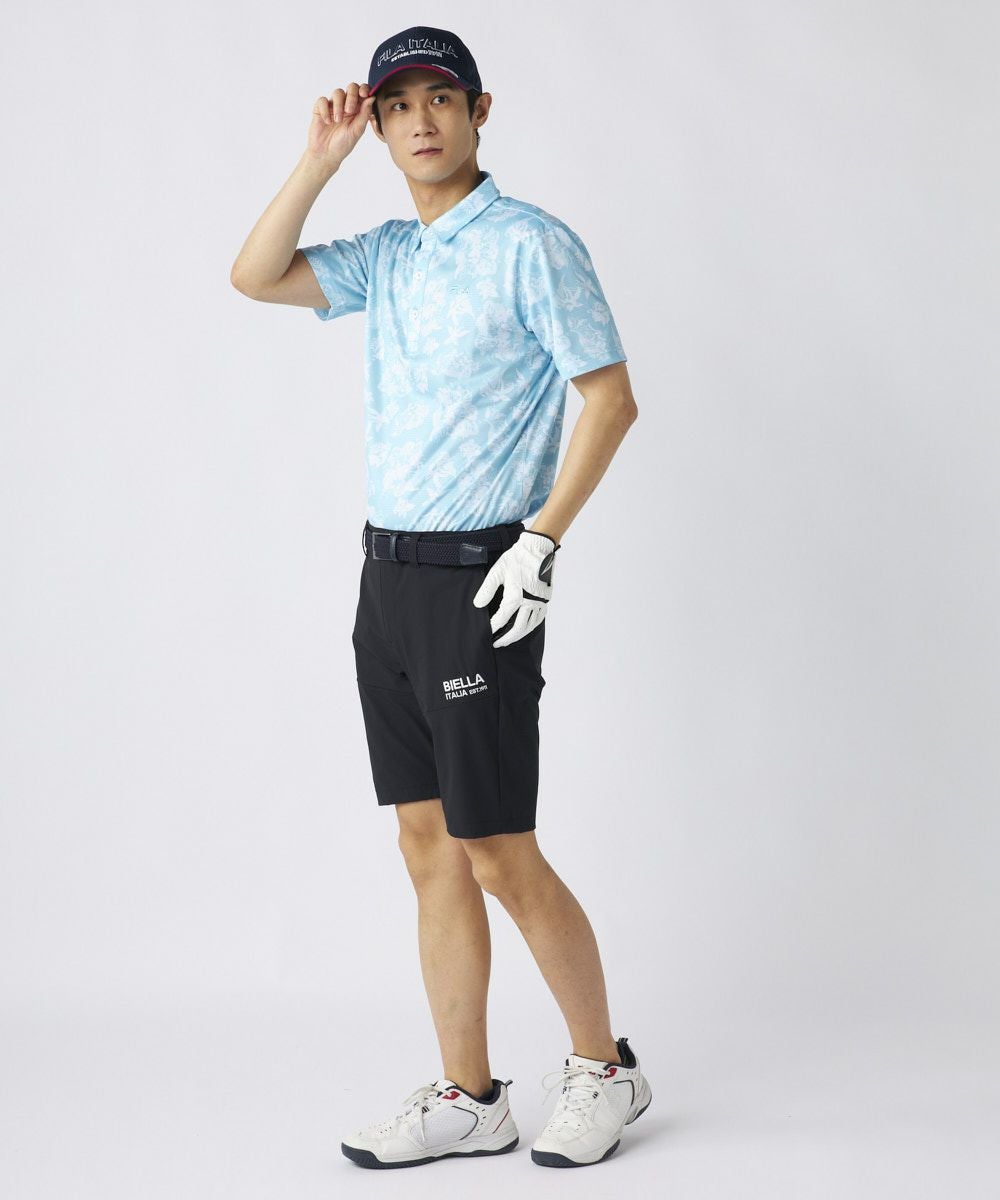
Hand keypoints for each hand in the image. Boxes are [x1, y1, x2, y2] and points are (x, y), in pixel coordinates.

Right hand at [307, 82, 375, 167]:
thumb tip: (372, 98)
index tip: (364, 94)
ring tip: (338, 121)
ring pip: (338, 92)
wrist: (326, 154)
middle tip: (349, 110)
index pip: (363, 92)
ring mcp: (333, 105)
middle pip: (351, 87)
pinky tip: (327, 122)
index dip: (365, 89)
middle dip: (352, 96)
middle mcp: (346, 104)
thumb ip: (364, 114)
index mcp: (358, 109)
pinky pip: (322, 100)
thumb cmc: (343, 144)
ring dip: (338, 106)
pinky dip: (325, 110)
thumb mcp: (357, 130)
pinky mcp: (320, 108)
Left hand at [472, 530, 560, 647]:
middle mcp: (529, 602)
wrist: (537, 549)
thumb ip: (486, 590)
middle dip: (506, 638)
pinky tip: (525, 629)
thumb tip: (477, 605)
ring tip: (508, 639)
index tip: (486, 633)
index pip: (501, 619)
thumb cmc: (516, 559)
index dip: (493, 627)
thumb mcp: (496, 572)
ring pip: (529, 626)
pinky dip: (531, 627)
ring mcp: (539, 602)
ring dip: (518, 635)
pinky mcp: (545, 599)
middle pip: (517, 628)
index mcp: (515, 596)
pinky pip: (539, 619)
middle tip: (496, 644)